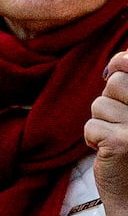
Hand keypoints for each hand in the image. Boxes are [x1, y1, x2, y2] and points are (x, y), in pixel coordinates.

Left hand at [88, 50, 127, 215]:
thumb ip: (127, 89)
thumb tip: (113, 65)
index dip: (122, 63)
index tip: (114, 68)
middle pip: (115, 84)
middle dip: (109, 102)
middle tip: (122, 125)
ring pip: (99, 105)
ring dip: (102, 122)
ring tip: (119, 140)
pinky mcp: (122, 143)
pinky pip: (91, 126)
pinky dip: (93, 139)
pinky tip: (110, 152)